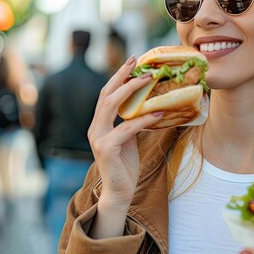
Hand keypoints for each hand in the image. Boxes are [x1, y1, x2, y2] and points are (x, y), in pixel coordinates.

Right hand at [87, 55, 163, 206]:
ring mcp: (98, 138)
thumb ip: (131, 122)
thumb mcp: (129, 138)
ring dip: (131, 91)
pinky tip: (158, 114)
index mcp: (99, 124)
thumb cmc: (125, 165)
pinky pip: (126, 128)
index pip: (106, 95)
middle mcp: (95, 128)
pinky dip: (143, 119)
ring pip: (111, 106)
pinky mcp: (106, 149)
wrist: (120, 192)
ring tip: (149, 80)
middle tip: (137, 62)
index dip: (118, 77)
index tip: (132, 62)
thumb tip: (148, 105)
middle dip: (121, 76)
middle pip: (106, 95)